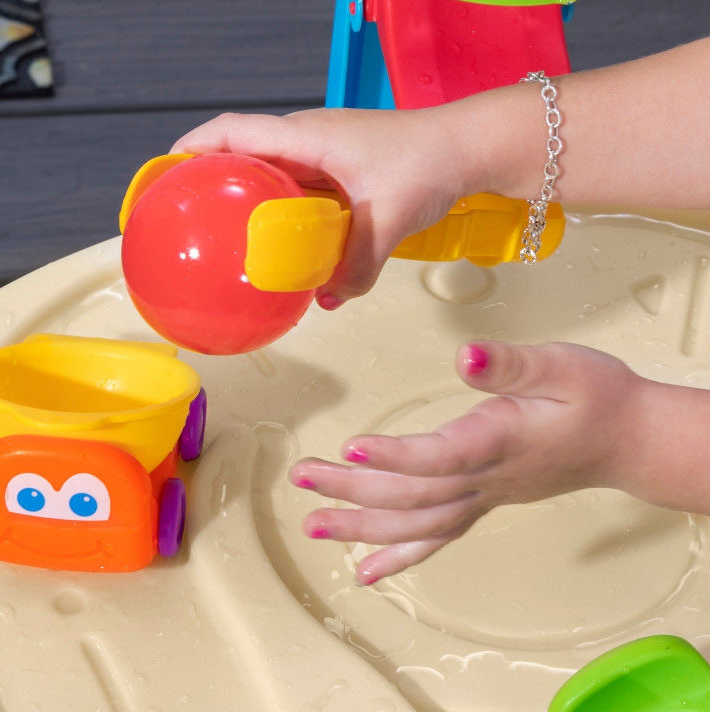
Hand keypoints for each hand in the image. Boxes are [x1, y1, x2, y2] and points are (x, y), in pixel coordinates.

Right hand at [172, 107, 477, 304]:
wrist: (468, 147)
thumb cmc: (429, 160)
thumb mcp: (388, 216)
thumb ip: (357, 264)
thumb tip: (329, 299)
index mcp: (305, 136)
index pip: (231, 131)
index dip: (191, 149)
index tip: (163, 176)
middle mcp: (307, 142)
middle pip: (241, 155)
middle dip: (210, 182)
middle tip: (188, 219)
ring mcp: (323, 159)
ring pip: (270, 178)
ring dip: (248, 204)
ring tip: (227, 241)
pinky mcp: (340, 176)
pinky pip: (298, 195)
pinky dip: (283, 217)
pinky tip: (286, 251)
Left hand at [289, 340, 709, 584]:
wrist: (625, 438)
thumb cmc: (595, 397)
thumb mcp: (561, 365)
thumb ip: (511, 364)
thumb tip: (466, 359)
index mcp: (500, 439)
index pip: (441, 456)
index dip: (396, 454)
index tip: (350, 444)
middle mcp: (487, 479)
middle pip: (414, 495)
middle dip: (355, 489)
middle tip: (304, 479)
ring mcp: (484, 497)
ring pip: (416, 524)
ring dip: (362, 527)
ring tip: (314, 525)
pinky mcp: (483, 502)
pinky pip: (436, 539)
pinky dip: (399, 557)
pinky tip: (367, 571)